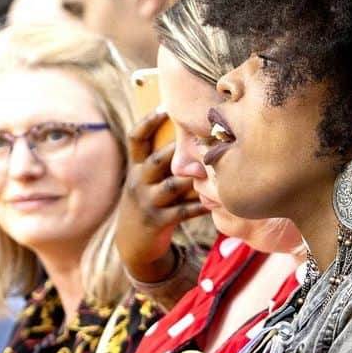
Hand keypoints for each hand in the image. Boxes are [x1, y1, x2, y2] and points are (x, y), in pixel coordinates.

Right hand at [116, 110, 204, 282]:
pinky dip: (201, 205)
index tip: (166, 106)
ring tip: (214, 167)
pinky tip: (218, 200)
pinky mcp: (158, 222)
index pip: (135, 139)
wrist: (133, 246)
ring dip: (194, 178)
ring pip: (172, 186)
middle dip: (177, 148)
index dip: (148, 122)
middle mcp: (138, 183)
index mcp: (135, 169)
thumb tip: (189, 135)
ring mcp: (147, 203)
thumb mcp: (144, 183)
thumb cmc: (148, 206)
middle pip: (156, 160)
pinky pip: (183, 211)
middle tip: (202, 134)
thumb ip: (161, 163)